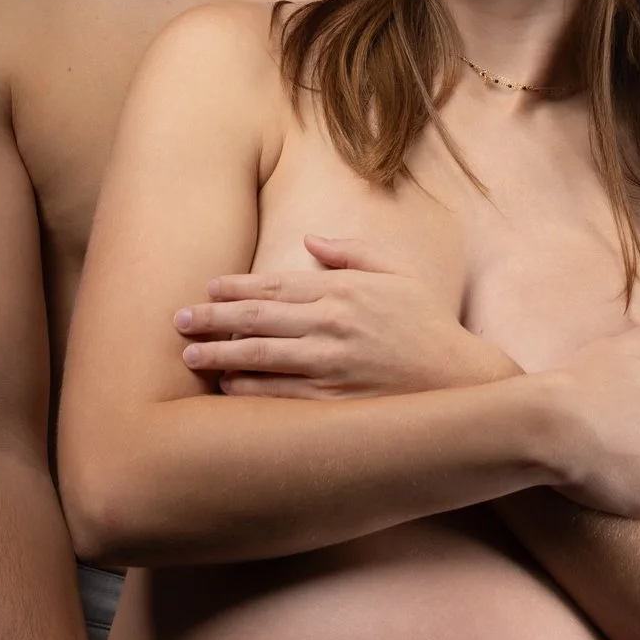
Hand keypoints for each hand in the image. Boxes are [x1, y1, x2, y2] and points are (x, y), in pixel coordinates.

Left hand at [175, 234, 517, 396]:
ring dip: (219, 355)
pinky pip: (278, 394)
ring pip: (259, 355)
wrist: (460, 380)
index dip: (236, 286)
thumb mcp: (397, 275)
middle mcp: (330, 323)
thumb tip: (312, 239)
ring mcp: (329, 363)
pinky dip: (248, 390)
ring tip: (190, 357)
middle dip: (212, 317)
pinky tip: (226, 389)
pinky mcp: (332, 400)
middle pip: (255, 317)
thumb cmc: (427, 325)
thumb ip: (352, 253)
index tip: (209, 287)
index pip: (275, 283)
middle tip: (179, 320)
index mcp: (342, 289)